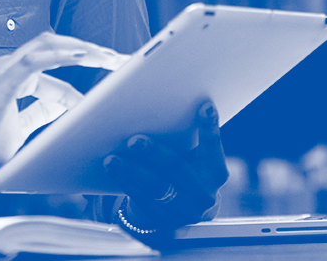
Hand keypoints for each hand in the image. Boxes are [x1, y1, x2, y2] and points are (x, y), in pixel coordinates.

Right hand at [0, 32, 128, 186]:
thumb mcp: (22, 128)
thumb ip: (40, 113)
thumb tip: (66, 106)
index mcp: (15, 75)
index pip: (56, 62)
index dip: (84, 66)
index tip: (112, 71)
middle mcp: (9, 67)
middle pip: (54, 45)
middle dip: (88, 48)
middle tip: (118, 58)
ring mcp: (4, 71)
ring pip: (47, 45)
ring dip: (80, 48)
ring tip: (108, 55)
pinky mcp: (2, 82)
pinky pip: (35, 61)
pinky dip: (60, 55)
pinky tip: (82, 55)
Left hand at [102, 100, 228, 236]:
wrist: (183, 209)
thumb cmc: (185, 169)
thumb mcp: (193, 158)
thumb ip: (184, 138)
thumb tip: (157, 105)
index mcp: (215, 173)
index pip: (212, 148)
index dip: (210, 129)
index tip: (205, 106)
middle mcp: (204, 195)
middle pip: (177, 168)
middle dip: (154, 153)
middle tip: (134, 139)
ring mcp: (184, 211)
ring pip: (155, 187)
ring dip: (131, 171)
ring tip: (112, 158)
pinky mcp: (164, 222)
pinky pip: (142, 199)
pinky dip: (126, 182)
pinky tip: (112, 169)